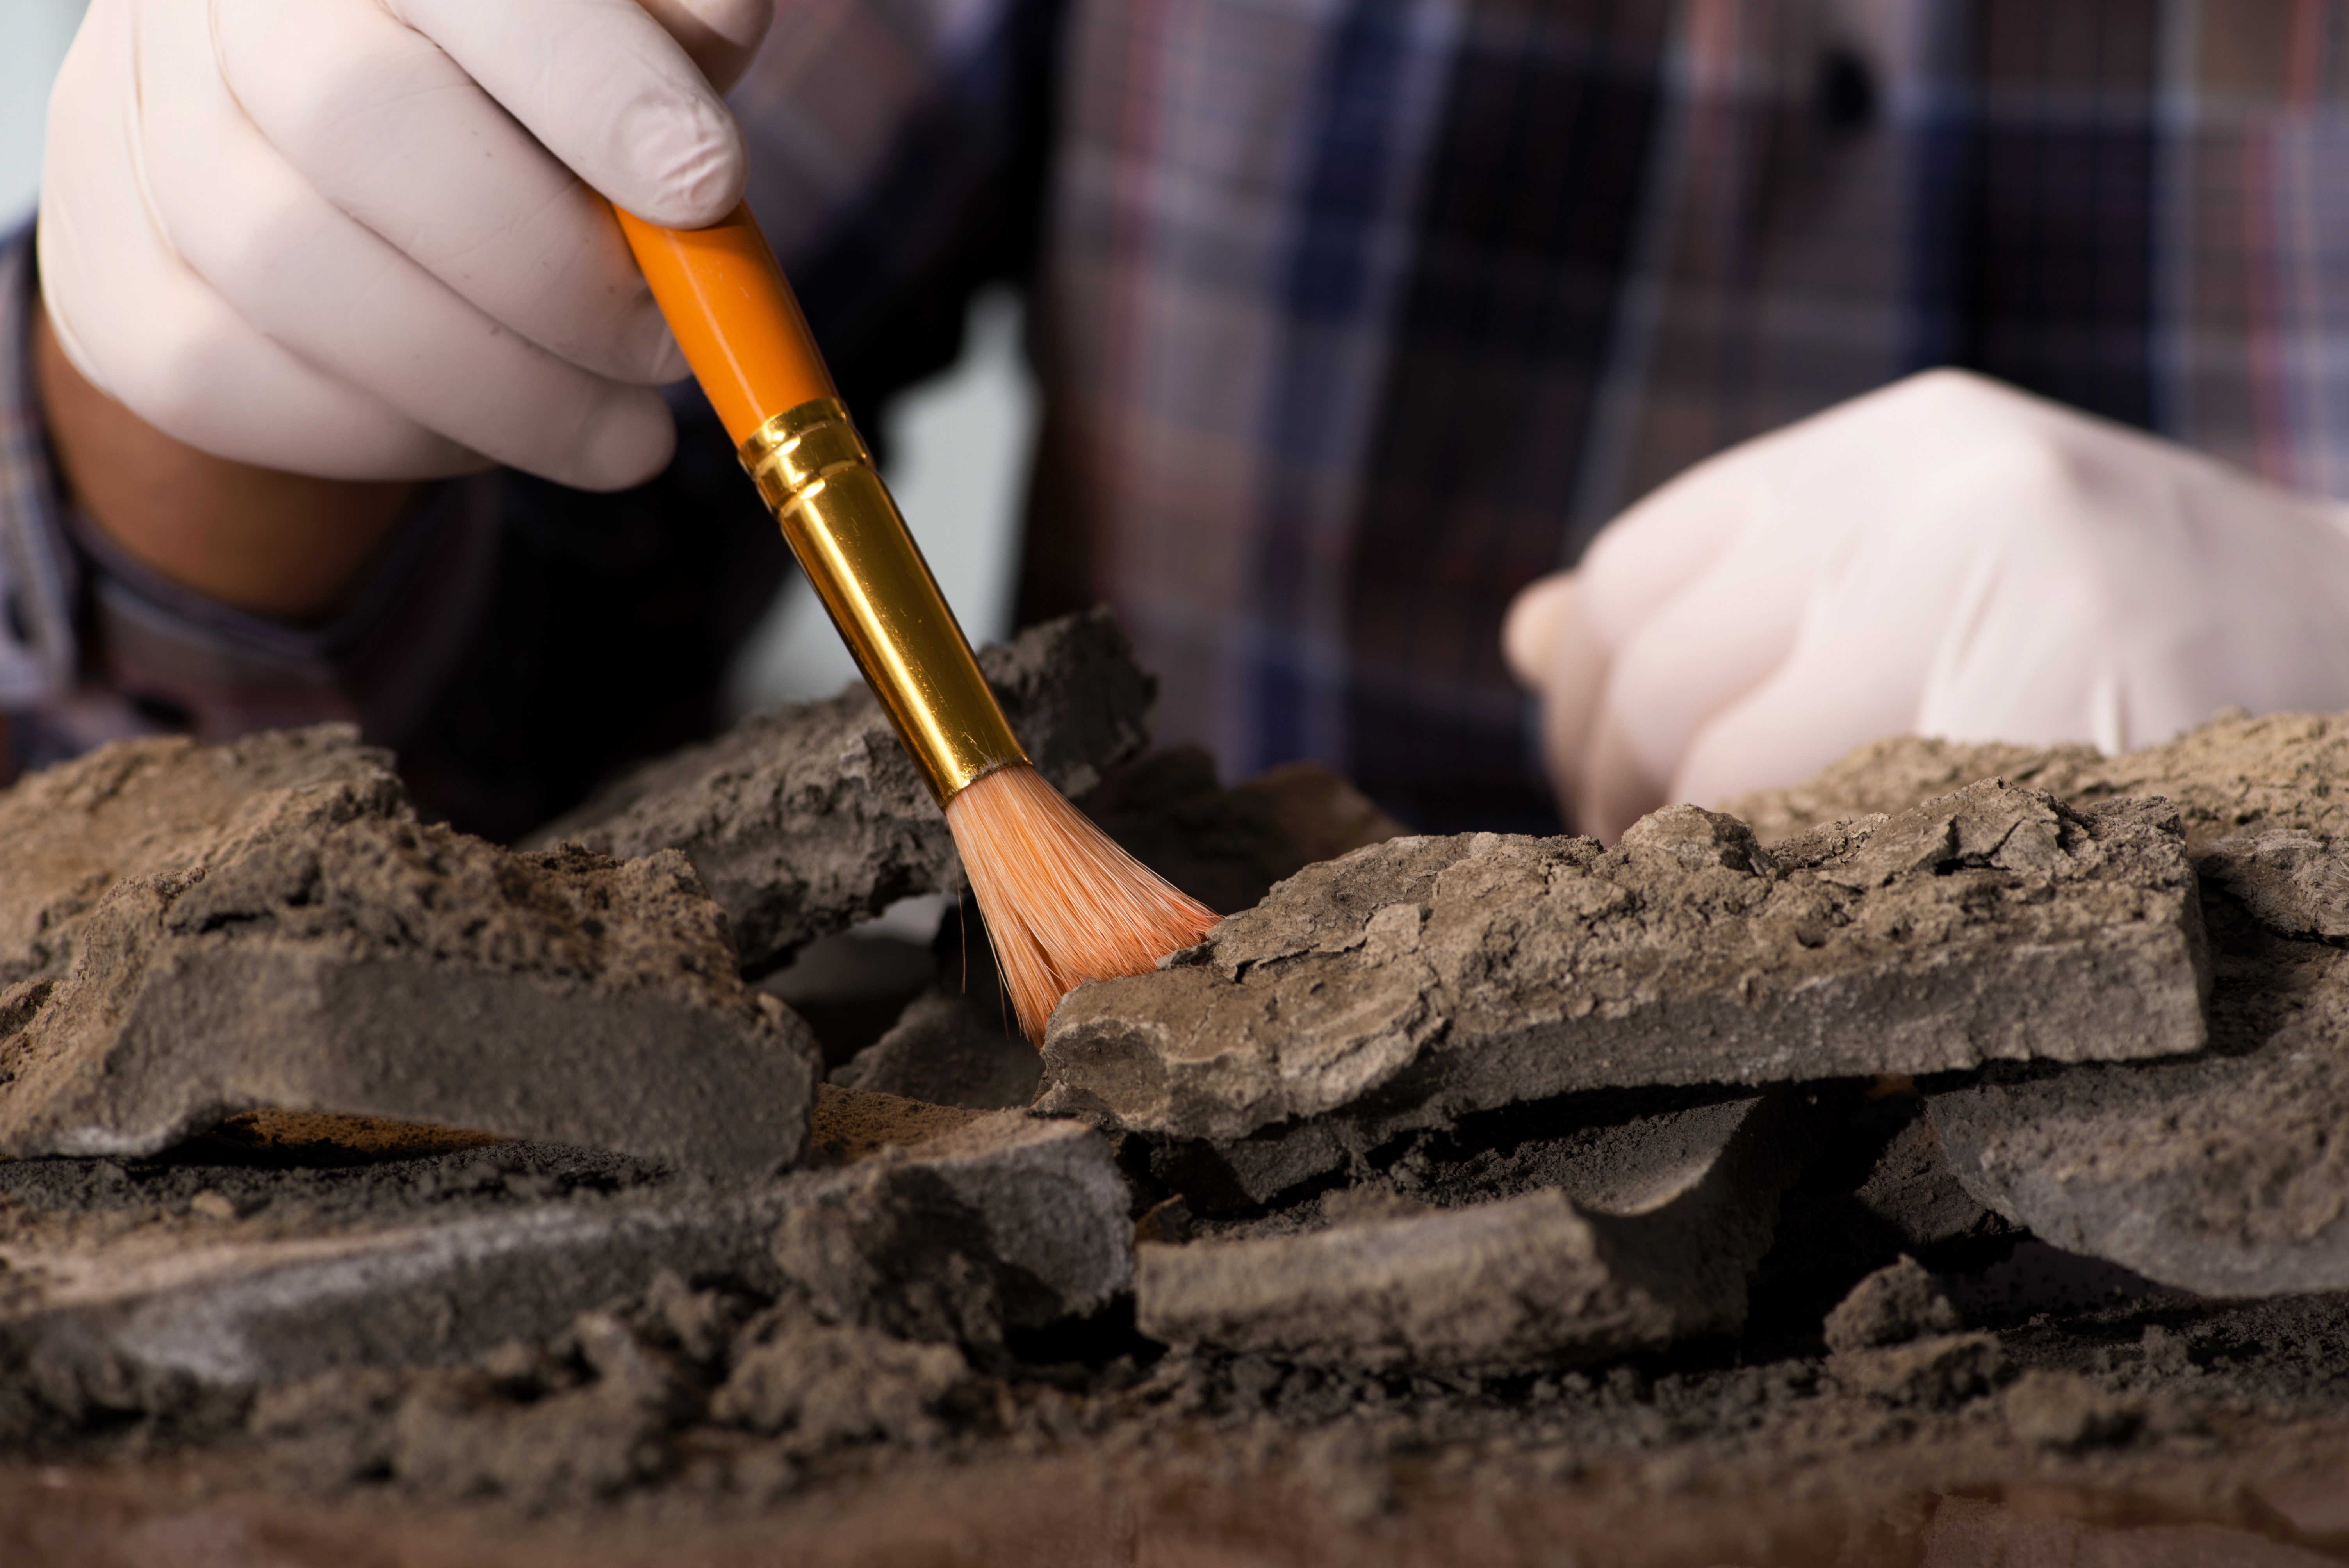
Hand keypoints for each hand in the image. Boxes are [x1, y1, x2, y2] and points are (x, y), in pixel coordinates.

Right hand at [37, 0, 772, 490]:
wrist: (322, 175)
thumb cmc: (511, 94)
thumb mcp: (610, 40)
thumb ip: (669, 27)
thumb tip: (731, 21)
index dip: (593, 83)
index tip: (706, 185)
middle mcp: (216, 4)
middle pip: (362, 121)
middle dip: (550, 267)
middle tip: (667, 347)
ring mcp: (136, 137)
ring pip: (302, 275)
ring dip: (504, 385)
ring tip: (628, 430)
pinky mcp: (112, 289)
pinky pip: (245, 382)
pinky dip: (403, 432)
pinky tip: (500, 426)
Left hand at [1504, 369, 2348, 839]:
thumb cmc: (2118, 624)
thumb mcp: (1924, 557)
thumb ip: (1734, 591)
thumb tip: (1527, 634)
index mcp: (1901, 445)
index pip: (1631, 577)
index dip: (1579, 703)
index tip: (1600, 787)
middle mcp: (1949, 499)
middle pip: (1663, 685)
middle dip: (1620, 802)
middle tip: (1652, 875)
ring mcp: (2019, 605)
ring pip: (1737, 780)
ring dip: (1704, 869)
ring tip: (1742, 910)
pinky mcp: (2082, 730)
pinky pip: (1863, 854)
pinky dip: (1817, 910)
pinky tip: (1835, 938)